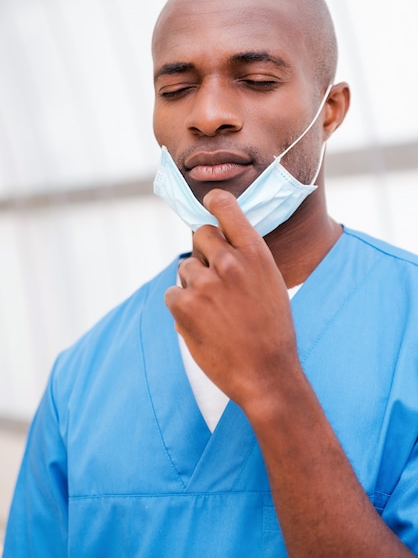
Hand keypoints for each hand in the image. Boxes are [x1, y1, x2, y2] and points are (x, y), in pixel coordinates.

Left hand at [165, 188, 298, 410]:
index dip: (215, 202)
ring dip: (193, 284)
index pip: (227, 209)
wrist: (266, 374)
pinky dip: (181, 306)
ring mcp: (205, 283)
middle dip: (204, 251)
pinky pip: (172, 293)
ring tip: (214, 311)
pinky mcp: (184, 305)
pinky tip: (201, 323)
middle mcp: (230, 262)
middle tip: (213, 277)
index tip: (210, 201)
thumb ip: (247, 260)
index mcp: (256, 254)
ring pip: (186, 267)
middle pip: (201, 235)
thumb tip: (221, 246)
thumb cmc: (273, 332)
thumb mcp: (271, 284)